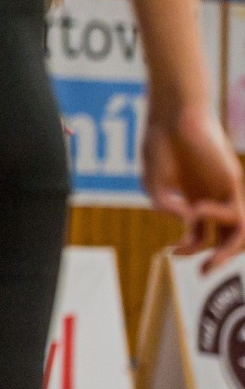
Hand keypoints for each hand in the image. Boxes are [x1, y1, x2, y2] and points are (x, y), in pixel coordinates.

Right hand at [144, 103, 244, 267]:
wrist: (172, 116)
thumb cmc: (160, 145)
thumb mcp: (153, 184)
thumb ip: (164, 206)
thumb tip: (186, 221)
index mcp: (192, 199)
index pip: (199, 233)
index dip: (188, 249)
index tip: (172, 253)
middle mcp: (212, 198)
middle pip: (224, 237)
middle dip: (216, 259)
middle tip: (203, 272)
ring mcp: (224, 191)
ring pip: (238, 231)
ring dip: (228, 251)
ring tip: (211, 262)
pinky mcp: (232, 182)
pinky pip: (235, 211)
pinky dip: (216, 218)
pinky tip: (195, 210)